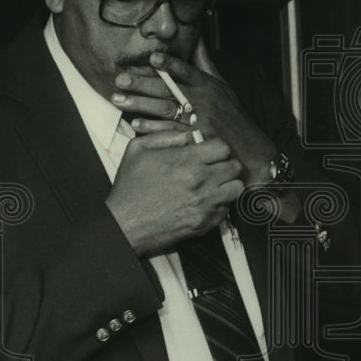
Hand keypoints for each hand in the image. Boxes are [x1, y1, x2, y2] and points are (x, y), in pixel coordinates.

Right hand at [105, 130, 244, 255]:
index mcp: (185, 161)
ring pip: (236, 188)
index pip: (222, 147)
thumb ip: (164, 136)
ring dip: (226, 184)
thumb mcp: (136, 150)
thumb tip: (188, 136)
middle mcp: (200, 181)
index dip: (215, 148)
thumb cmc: (129, 187)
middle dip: (224, 164)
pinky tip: (202, 202)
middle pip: (234, 166)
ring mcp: (205, 204)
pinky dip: (218, 204)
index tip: (207, 152)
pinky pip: (226, 209)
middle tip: (212, 167)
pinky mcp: (206, 222)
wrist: (125, 224)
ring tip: (212, 185)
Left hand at [110, 43, 276, 184]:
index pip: (188, 71)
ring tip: (118, 99)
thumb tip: (197, 39)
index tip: (151, 57)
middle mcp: (203, 101)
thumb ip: (205, 63)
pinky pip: (169, 132)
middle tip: (119, 79)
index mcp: (208, 85)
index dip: (170, 64)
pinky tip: (135, 124)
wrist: (249, 149)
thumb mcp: (222, 86)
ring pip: (165, 109)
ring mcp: (198, 120)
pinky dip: (152, 128)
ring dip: (140, 104)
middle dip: (142, 84)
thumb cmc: (232, 114)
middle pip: (169, 90)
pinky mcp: (194, 139)